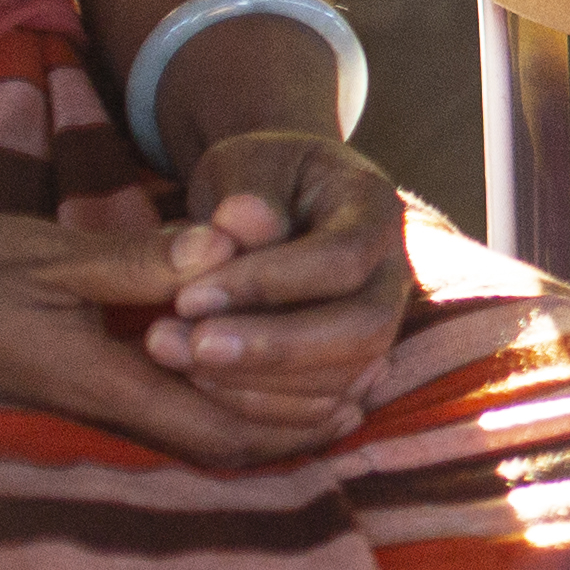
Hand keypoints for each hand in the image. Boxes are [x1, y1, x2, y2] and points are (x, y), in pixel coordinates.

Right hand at [0, 215, 361, 470]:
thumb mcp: (43, 257)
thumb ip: (133, 261)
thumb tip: (222, 255)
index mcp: (94, 378)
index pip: (208, 424)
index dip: (282, 423)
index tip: (347, 406)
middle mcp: (96, 398)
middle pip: (211, 438)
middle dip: (288, 425)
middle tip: (365, 397)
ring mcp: (83, 391)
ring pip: (188, 422)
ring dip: (259, 409)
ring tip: (334, 386)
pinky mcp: (71, 374)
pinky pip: (158, 399)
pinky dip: (214, 387)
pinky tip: (247, 360)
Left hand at [146, 131, 410, 434]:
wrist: (273, 206)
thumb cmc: (256, 182)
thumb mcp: (244, 162)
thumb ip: (245, 188)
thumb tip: (242, 222)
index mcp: (373, 209)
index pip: (341, 258)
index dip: (268, 284)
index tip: (187, 297)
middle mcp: (392, 272)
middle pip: (364, 330)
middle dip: (274, 348)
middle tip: (190, 347)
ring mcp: (378, 323)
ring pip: (345, 378)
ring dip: (256, 382)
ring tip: (177, 357)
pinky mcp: (351, 365)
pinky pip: (323, 407)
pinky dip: (261, 405)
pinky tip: (202, 382)